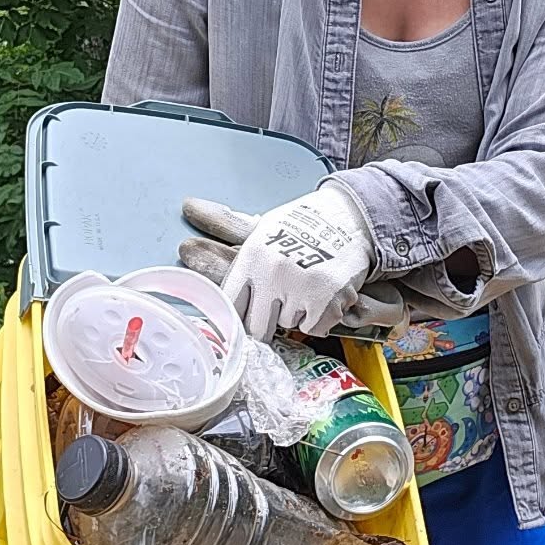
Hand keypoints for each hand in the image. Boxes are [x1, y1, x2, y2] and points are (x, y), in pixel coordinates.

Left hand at [179, 187, 395, 341]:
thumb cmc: (305, 223)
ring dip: (296, 315)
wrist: (352, 217)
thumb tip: (192, 215)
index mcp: (252, 256)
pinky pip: (313, 329)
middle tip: (278, 308)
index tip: (237, 322)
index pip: (229, 303)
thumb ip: (232, 236)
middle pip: (255, 327)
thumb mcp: (264, 227)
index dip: (233, 317)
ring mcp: (299, 289)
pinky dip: (319, 319)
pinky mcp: (326, 302)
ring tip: (307, 288)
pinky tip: (323, 295)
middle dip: (265, 323)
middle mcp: (273, 274)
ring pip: (287, 326)